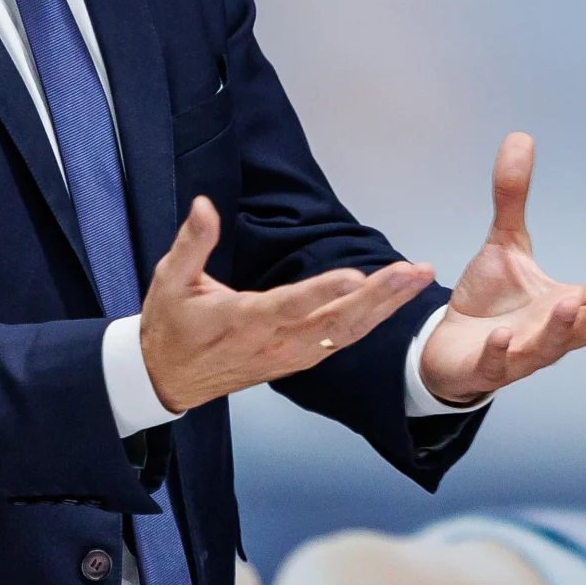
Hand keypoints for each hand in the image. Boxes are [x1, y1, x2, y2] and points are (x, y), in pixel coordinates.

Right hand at [140, 197, 433, 414]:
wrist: (168, 379)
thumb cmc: (172, 327)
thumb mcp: (170, 280)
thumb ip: (193, 242)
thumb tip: (204, 205)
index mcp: (244, 320)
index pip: (289, 305)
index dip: (322, 292)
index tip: (354, 276)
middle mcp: (276, 342)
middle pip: (335, 322)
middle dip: (379, 297)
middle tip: (412, 272)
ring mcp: (292, 355)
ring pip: (346, 333)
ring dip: (386, 307)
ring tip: (417, 278)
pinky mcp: (300, 360)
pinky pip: (342, 341)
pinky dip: (373, 322)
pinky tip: (397, 301)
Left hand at [417, 133, 585, 406]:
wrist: (449, 347)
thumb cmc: (490, 302)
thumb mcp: (504, 243)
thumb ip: (513, 196)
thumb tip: (520, 136)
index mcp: (566, 305)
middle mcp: (552, 334)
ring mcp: (521, 355)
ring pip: (550, 348)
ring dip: (561, 328)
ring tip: (571, 303)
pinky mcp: (486, 368)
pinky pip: (497, 364)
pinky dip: (502, 352)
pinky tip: (504, 335)